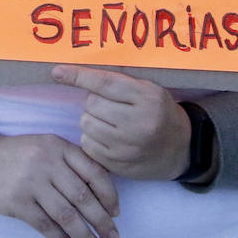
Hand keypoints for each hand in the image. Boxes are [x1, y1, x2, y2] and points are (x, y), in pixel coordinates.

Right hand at [0, 121, 118, 237]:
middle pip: (83, 197)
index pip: (94, 172)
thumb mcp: (44, 147)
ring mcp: (31, 182)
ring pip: (67, 215)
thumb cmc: (16, 156)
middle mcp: (47, 162)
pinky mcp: (17, 202)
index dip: (109, 195)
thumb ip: (70, 163)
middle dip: (102, 221)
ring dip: (86, 236)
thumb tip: (101, 196)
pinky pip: (46, 226)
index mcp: (58, 146)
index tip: (116, 212)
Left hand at [51, 65, 190, 180]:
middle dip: (96, 103)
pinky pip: (87, 145)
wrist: (181, 148)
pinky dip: (92, 139)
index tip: (57, 72)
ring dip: (92, 121)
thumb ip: (119, 82)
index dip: (78, 76)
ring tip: (111, 124)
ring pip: (86, 124)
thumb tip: (76, 74)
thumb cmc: (158, 112)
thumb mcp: (148, 90)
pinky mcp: (118, 164)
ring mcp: (127, 147)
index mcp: (146, 98)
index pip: (105, 83)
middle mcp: (138, 123)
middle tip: (112, 108)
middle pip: (91, 104)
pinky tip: (109, 139)